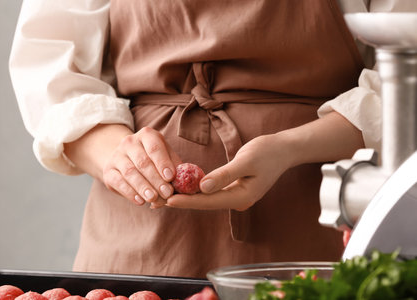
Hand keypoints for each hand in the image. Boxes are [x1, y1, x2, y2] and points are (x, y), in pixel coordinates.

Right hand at [103, 127, 181, 207]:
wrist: (126, 159)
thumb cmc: (153, 159)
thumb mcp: (166, 157)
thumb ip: (175, 167)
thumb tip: (184, 184)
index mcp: (147, 135)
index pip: (154, 147)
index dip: (163, 162)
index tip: (170, 177)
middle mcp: (130, 142)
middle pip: (143, 162)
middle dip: (156, 179)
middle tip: (166, 193)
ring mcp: (117, 156)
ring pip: (130, 172)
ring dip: (143, 187)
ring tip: (154, 199)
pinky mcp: (109, 171)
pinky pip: (118, 182)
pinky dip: (130, 193)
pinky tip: (140, 201)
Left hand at [166, 134, 293, 210]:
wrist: (284, 150)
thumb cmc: (267, 152)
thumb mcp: (246, 161)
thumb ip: (224, 175)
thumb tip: (202, 187)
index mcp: (242, 197)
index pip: (208, 201)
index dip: (187, 201)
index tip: (167, 200)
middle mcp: (237, 200)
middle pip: (204, 203)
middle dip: (182, 201)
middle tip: (157, 201)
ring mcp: (236, 196)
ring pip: (206, 198)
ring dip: (186, 196)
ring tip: (163, 196)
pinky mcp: (234, 188)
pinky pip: (211, 191)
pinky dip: (196, 189)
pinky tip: (182, 187)